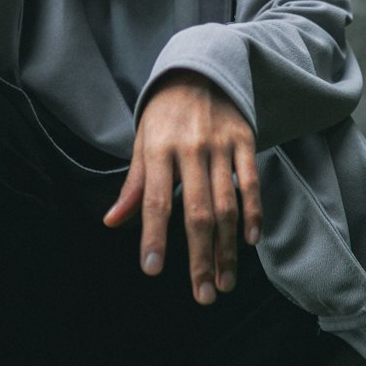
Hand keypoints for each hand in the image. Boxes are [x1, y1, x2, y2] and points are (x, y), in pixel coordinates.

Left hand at [103, 70, 261, 305]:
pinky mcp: (244, 141)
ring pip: (226, 205)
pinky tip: (250, 241)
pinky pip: (251, 182)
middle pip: (197, 212)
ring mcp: (220, 145)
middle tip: (203, 295)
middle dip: (200, 258)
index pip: (155, 200)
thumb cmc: (165, 115)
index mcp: (158, 149)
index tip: (151, 269)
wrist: (199, 70)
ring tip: (225, 281)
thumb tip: (112, 222)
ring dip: (227, 248)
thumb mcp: (142, 143)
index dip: (153, 236)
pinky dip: (252, 213)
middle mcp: (190, 149)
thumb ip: (134, 185)